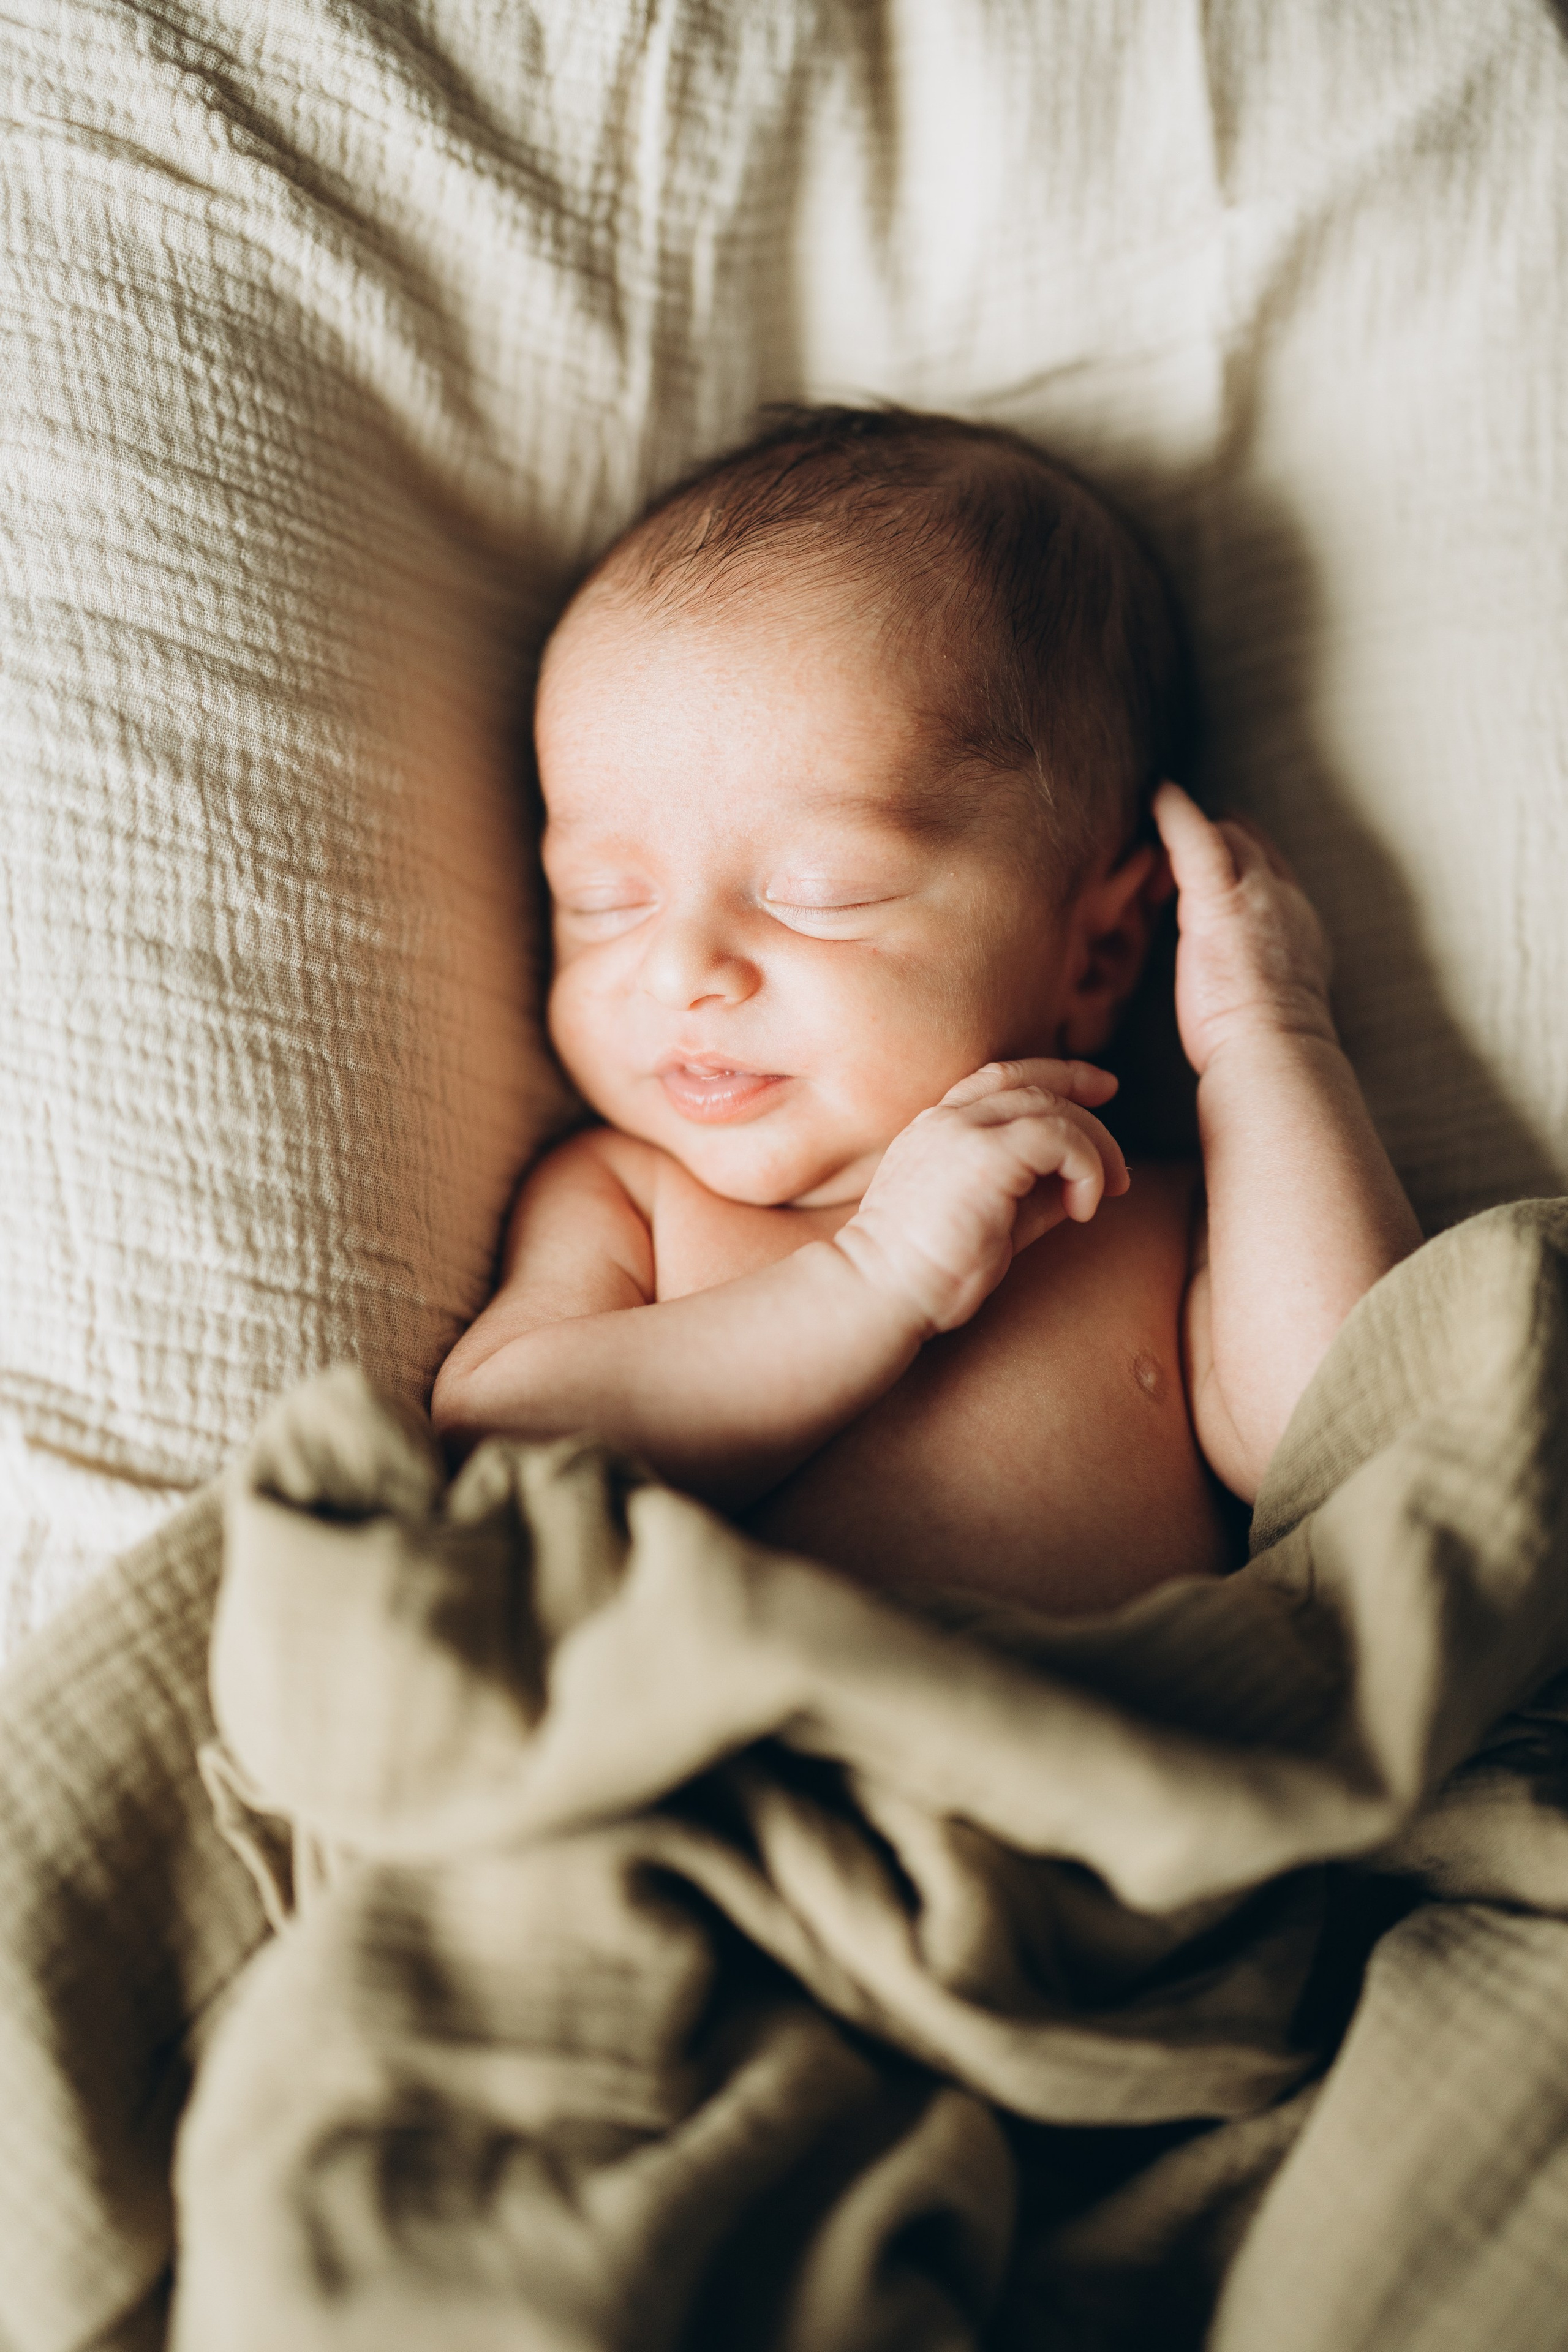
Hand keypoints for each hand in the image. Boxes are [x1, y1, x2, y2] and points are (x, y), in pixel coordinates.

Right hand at [834, 1059, 1129, 1335]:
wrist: (880, 1292)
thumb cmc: (929, 1271)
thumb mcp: (992, 1220)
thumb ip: (1031, 1193)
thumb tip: (1082, 1183)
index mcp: (937, 1128)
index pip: (1002, 1079)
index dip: (1057, 1075)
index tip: (1100, 1090)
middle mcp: (946, 1119)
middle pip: (1033, 1084)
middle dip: (1088, 1110)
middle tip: (1119, 1161)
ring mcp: (962, 1131)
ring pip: (1051, 1107)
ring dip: (1094, 1148)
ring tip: (1105, 1194)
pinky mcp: (985, 1155)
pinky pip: (1059, 1137)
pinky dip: (1086, 1166)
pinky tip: (1083, 1207)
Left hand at [1154, 782, 1334, 1078]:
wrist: (1277, 1053)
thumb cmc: (1264, 1049)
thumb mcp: (1271, 1004)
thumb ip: (1258, 980)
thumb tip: (1241, 993)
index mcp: (1299, 930)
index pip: (1273, 878)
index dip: (1246, 865)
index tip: (1219, 863)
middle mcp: (1284, 902)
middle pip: (1253, 849)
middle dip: (1220, 840)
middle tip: (1176, 838)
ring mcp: (1257, 895)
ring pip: (1227, 838)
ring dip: (1195, 829)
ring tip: (1160, 812)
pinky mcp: (1220, 899)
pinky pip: (1195, 835)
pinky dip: (1176, 812)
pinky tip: (1157, 795)